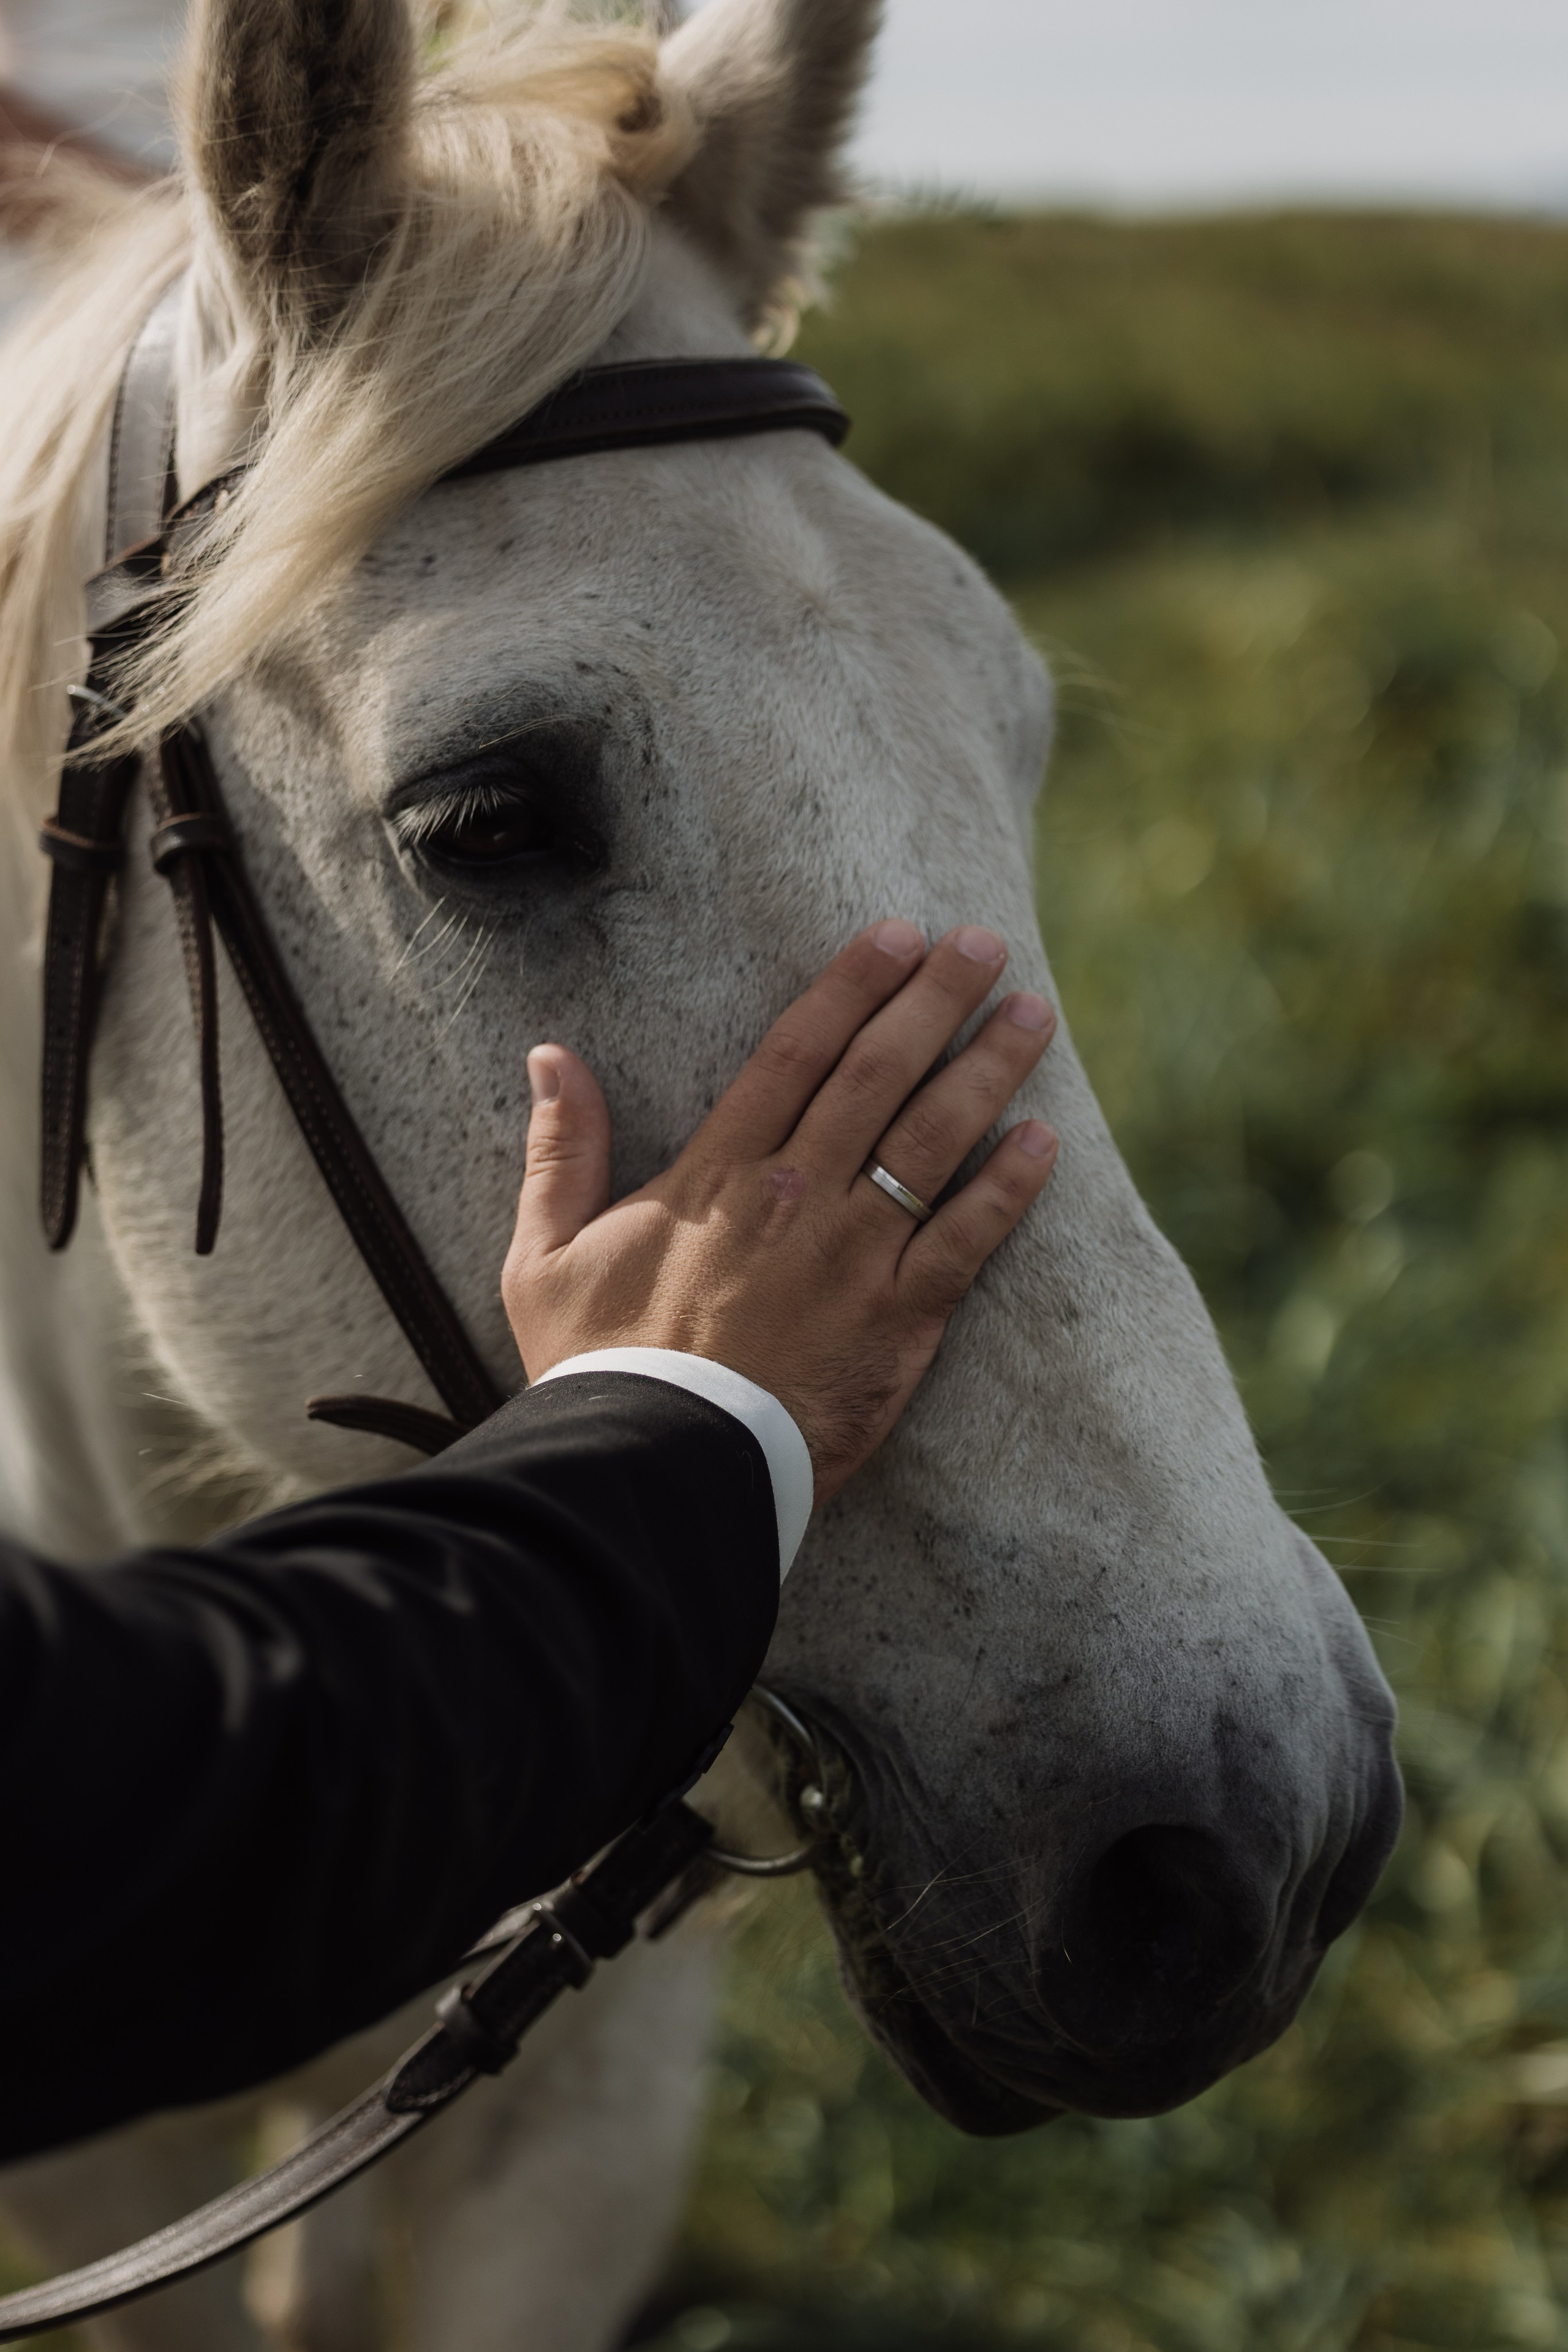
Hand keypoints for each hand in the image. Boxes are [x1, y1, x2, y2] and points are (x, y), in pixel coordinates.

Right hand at [501, 922, 1057, 1500]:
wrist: (655, 1472)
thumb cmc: (599, 1368)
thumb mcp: (545, 1254)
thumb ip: (558, 1150)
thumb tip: (549, 1056)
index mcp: (717, 1173)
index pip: (796, 1052)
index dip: (851, 986)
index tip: (897, 935)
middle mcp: (795, 1196)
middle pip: (878, 1075)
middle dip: (934, 1001)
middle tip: (982, 945)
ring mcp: (854, 1257)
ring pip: (933, 1140)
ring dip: (987, 1071)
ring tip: (1032, 1016)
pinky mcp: (898, 1322)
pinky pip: (966, 1241)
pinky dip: (1008, 1190)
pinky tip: (1043, 1142)